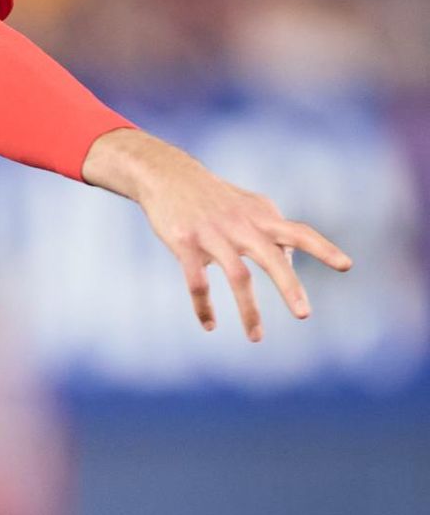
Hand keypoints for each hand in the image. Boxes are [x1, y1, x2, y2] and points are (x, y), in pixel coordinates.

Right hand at [83, 128, 351, 341]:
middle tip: (304, 315)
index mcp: (261, 217)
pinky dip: (204, 307)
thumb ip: (273, 230)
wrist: (168, 176)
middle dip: (289, 287)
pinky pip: (197, 282)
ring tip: (257, 338)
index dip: (323, 249)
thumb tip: (291, 261)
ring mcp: (213, 234)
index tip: (346, 266)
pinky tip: (210, 325)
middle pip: (272, 257)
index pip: (299, 233)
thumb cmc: (214, 196)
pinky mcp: (185, 243)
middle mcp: (241, 225)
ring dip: (249, 310)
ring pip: (237, 276)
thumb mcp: (249, 206)